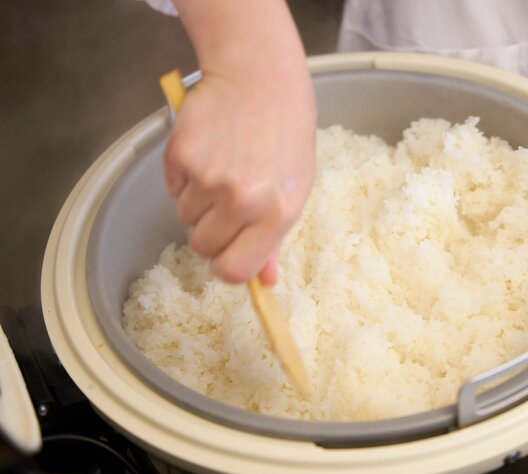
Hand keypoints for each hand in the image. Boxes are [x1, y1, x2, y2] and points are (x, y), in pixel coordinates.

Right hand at [164, 0, 315, 284]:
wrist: (260, 77)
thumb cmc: (286, 133)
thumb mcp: (294, 188)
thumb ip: (275, 237)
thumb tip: (266, 280)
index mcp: (276, 213)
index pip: (235, 270)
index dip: (227, 266)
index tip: (228, 254)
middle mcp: (241, 200)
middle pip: (203, 247)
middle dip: (211, 232)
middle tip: (227, 203)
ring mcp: (207, 178)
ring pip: (185, 218)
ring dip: (198, 203)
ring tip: (222, 169)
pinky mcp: (180, 156)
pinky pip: (172, 189)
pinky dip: (183, 178)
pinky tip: (207, 153)